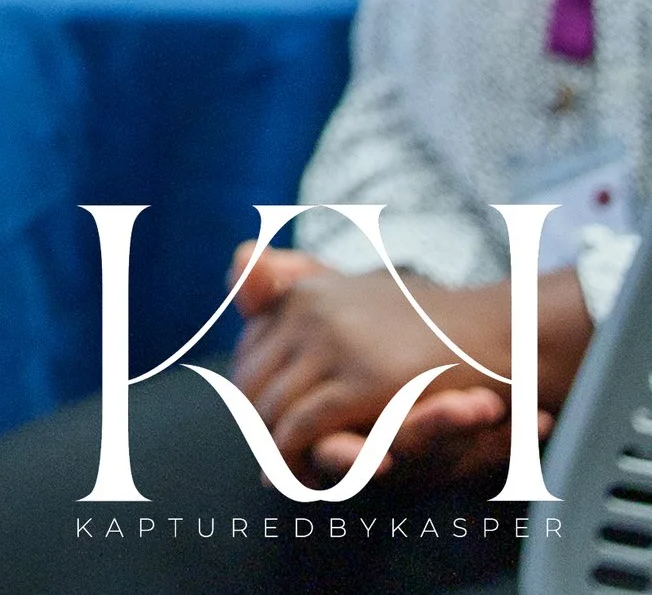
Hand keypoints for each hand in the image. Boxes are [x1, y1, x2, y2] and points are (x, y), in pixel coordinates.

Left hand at [225, 242, 584, 489]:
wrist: (499, 336)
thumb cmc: (429, 325)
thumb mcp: (361, 300)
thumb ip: (298, 284)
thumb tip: (239, 265)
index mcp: (306, 289)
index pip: (251, 349)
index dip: (251, 392)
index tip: (262, 420)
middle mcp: (310, 306)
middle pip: (250, 378)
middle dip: (257, 423)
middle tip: (269, 457)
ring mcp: (334, 339)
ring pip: (271, 407)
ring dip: (273, 448)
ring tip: (283, 471)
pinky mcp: (363, 380)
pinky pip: (301, 428)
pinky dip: (295, 459)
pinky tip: (305, 473)